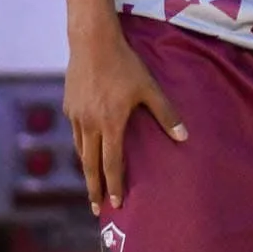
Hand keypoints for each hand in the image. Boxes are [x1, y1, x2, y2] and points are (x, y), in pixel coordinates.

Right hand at [63, 28, 185, 214]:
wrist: (92, 43)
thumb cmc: (126, 65)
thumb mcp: (149, 88)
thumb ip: (166, 114)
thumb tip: (184, 137)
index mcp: (111, 123)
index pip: (112, 162)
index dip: (114, 184)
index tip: (115, 203)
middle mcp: (89, 124)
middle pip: (90, 164)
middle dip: (94, 188)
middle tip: (96, 208)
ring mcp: (76, 116)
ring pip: (80, 150)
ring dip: (86, 169)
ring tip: (92, 184)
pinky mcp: (68, 106)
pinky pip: (75, 133)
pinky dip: (81, 147)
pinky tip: (86, 150)